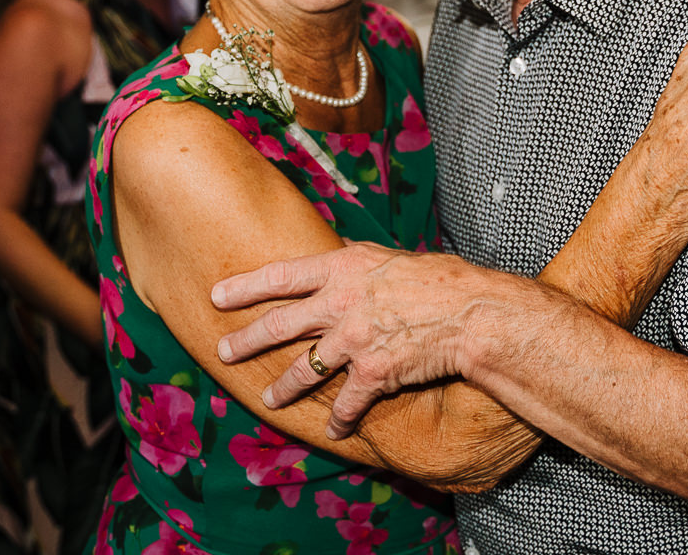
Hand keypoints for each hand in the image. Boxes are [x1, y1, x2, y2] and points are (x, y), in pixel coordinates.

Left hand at [213, 241, 492, 438]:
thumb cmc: (438, 280)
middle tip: (223, 352)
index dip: (245, 286)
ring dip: (283, 389)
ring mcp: (352, 340)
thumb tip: (339, 258)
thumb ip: (357, 264)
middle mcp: (339, 303)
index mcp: (342, 268)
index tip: (217, 296)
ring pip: (302, 369)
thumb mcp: (388, 257)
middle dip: (246, 341)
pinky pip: (345, 404)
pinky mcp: (371, 374)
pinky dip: (339, 419)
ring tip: (269, 401)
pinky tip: (334, 429)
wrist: (470, 313)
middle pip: (279, 325)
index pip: (281, 275)